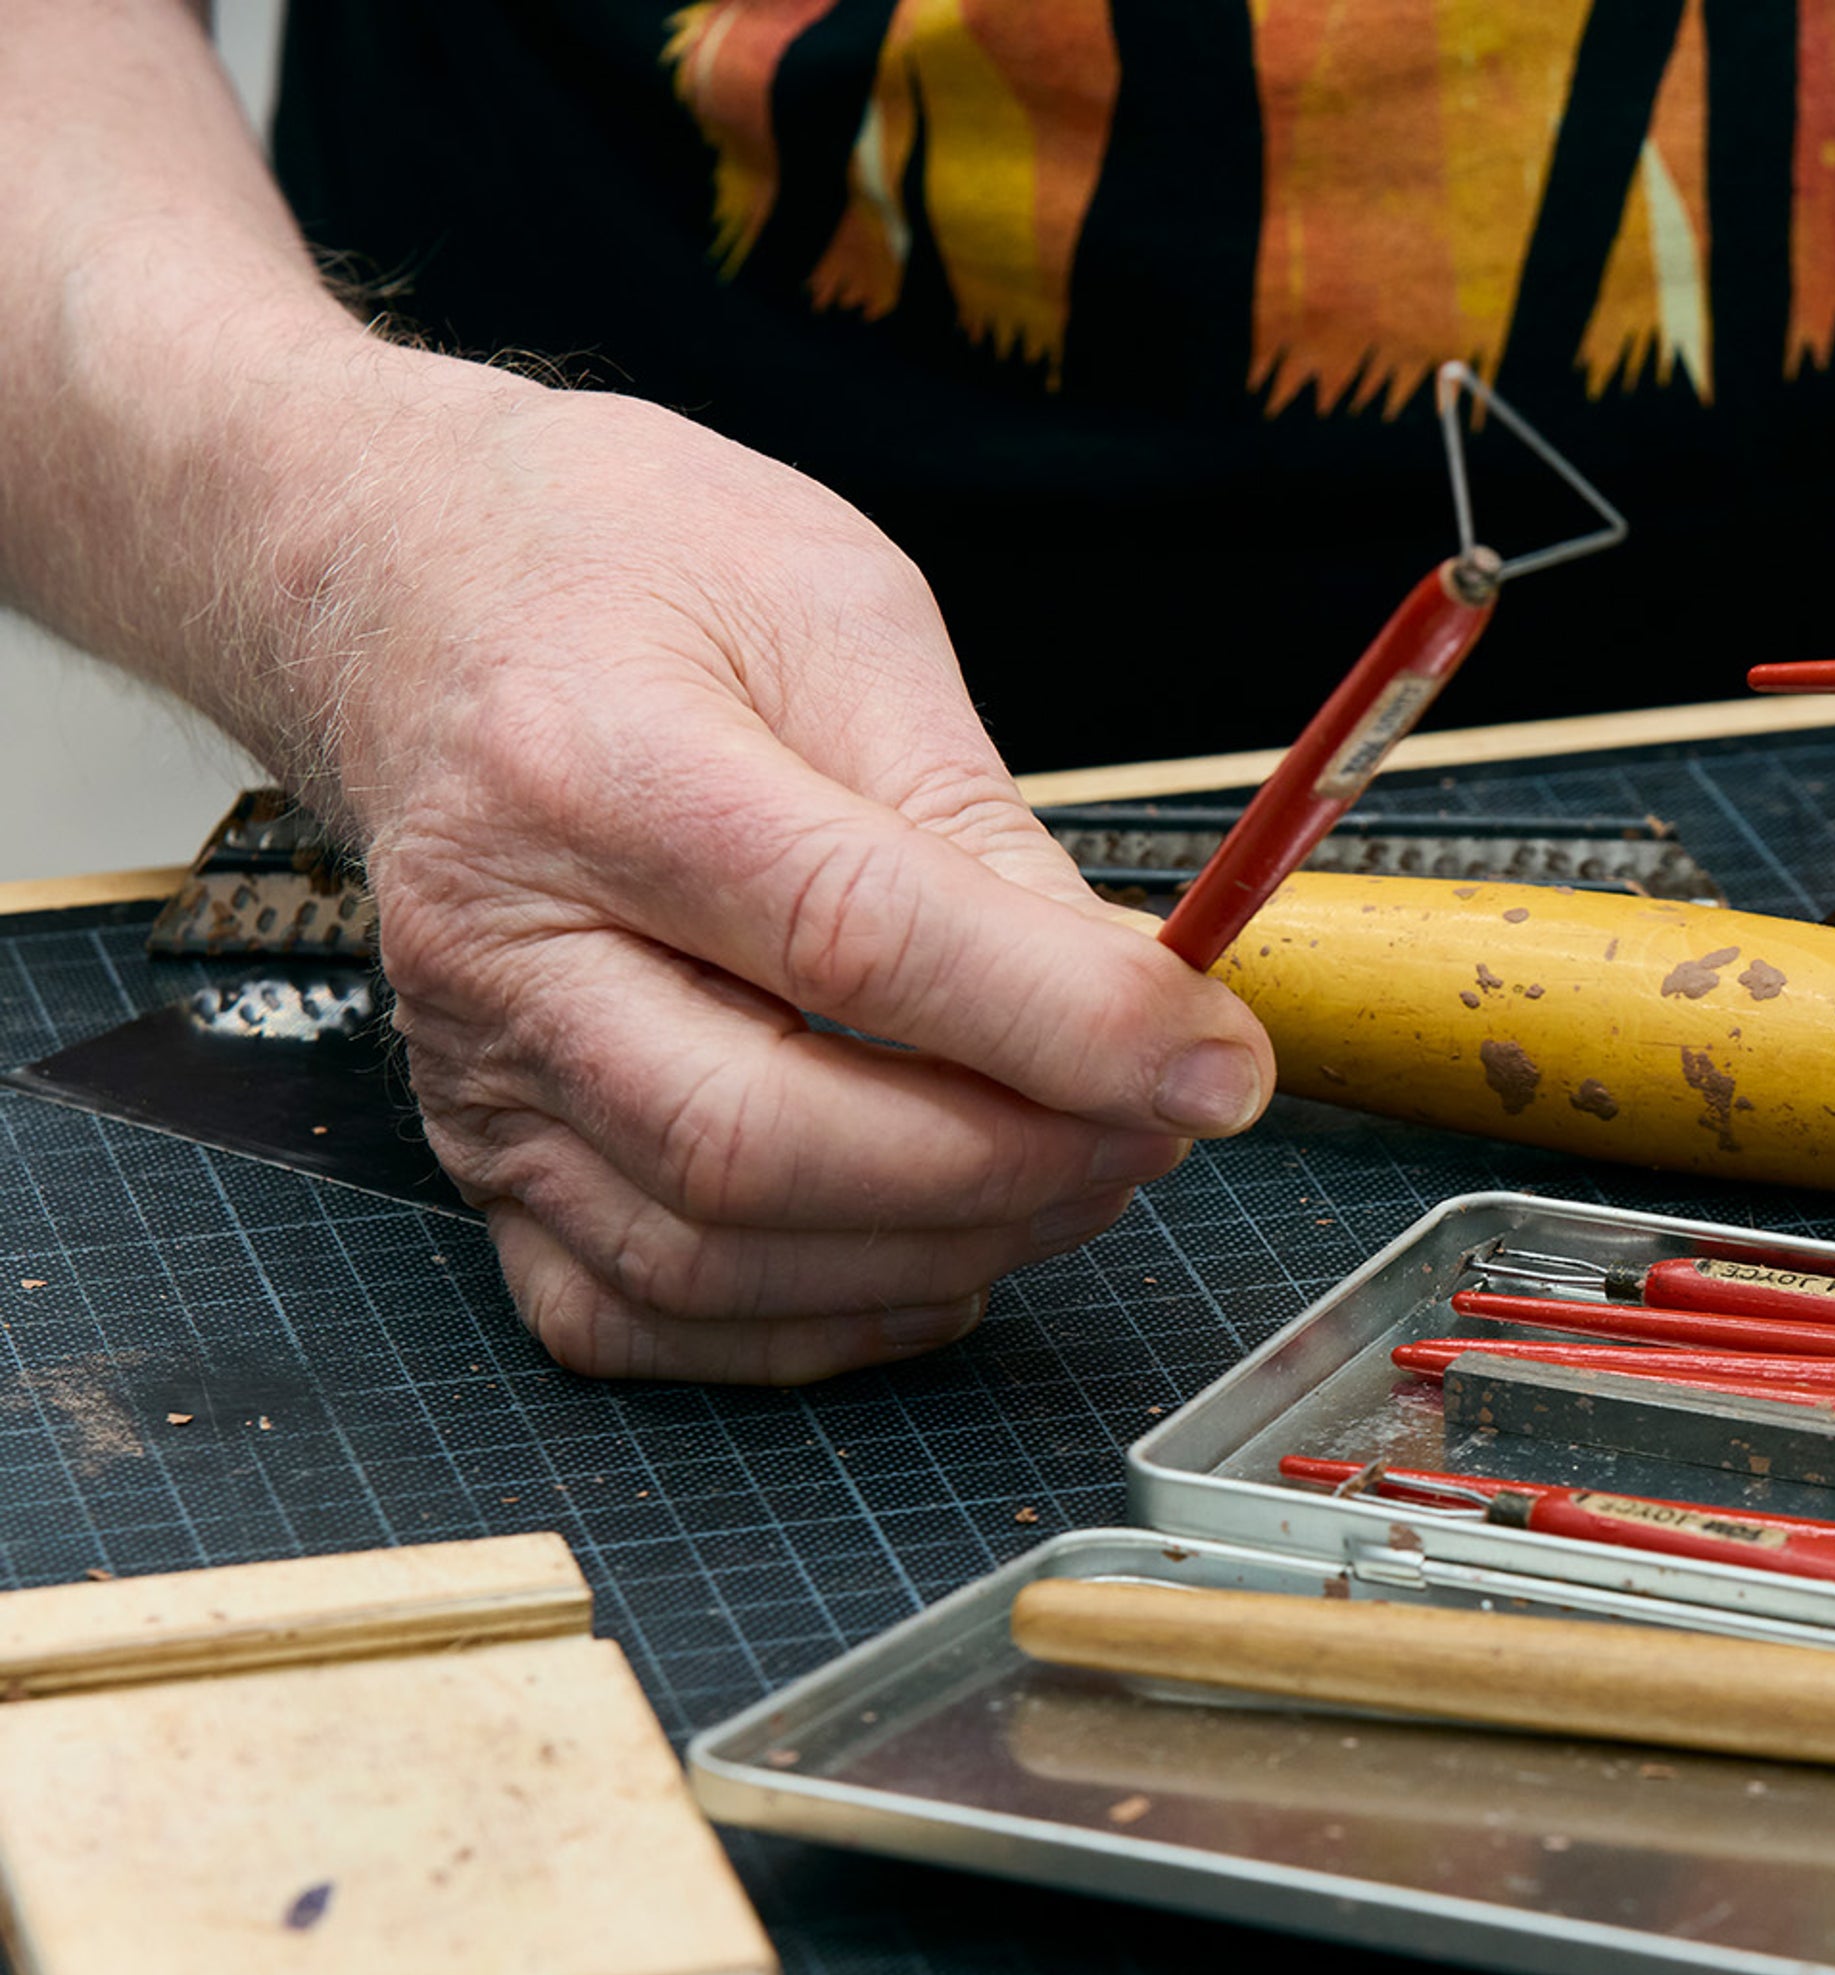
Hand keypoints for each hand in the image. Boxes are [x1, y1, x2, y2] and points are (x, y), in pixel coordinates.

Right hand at [299, 357, 1276, 1381]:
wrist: (402, 584)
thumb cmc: (616, 573)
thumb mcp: (837, 612)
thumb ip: (979, 819)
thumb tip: (1132, 994)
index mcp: (586, 762)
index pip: (854, 941)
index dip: (1066, 1026)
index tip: (1216, 1063)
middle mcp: (499, 944)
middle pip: (764, 1141)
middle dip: (1009, 1167)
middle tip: (1152, 1126)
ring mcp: (475, 1073)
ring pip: (712, 1256)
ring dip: (939, 1250)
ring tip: (1076, 1170)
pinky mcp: (482, 1160)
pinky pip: (643, 1316)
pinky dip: (816, 1324)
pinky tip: (935, 1253)